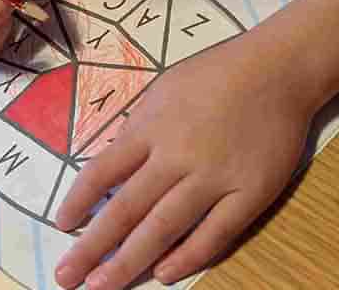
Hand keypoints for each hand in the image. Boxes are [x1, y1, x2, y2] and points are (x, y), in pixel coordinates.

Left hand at [51, 36, 315, 287]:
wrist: (277, 70)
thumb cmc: (214, 76)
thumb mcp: (161, 92)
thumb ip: (137, 130)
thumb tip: (109, 166)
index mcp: (149, 129)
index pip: (101, 173)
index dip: (77, 202)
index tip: (61, 226)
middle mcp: (175, 157)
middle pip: (125, 209)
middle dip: (92, 247)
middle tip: (67, 277)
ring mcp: (213, 178)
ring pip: (163, 228)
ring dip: (129, 261)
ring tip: (102, 286)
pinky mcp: (250, 194)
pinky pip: (215, 233)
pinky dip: (188, 256)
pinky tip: (163, 274)